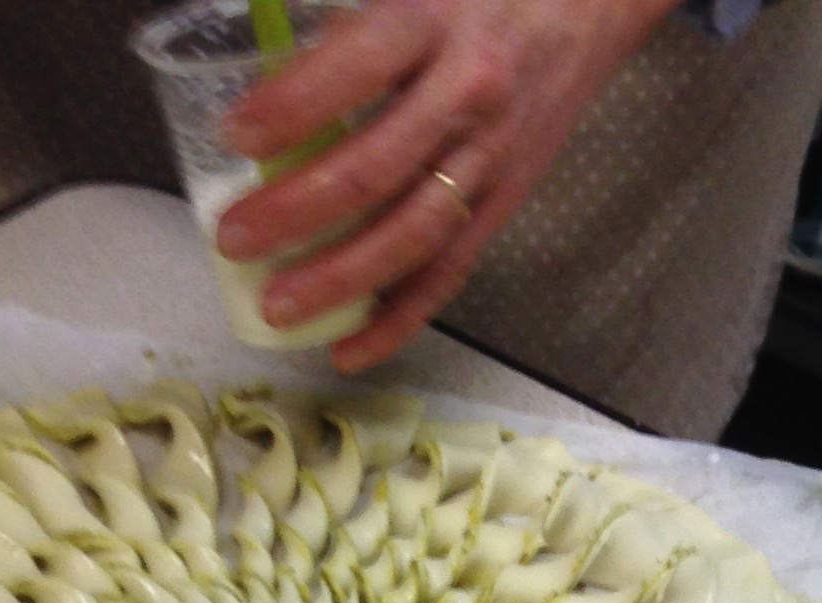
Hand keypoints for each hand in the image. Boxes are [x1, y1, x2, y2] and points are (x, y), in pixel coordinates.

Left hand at [216, 0, 676, 370]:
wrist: (587, 6)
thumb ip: (352, 28)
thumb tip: (270, 89)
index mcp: (435, 21)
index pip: (356, 67)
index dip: (292, 106)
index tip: (236, 134)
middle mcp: (467, 93)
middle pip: (375, 168)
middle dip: (296, 212)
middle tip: (235, 238)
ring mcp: (489, 158)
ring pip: (410, 235)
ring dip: (339, 280)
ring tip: (277, 307)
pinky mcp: (503, 204)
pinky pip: (449, 273)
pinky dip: (398, 319)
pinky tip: (348, 349)